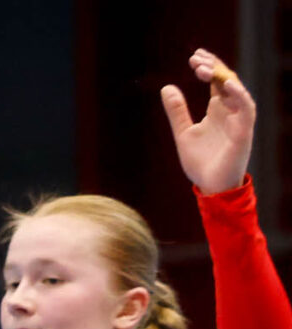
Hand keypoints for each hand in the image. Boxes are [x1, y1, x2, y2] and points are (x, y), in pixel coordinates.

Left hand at [165, 49, 256, 194]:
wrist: (211, 186)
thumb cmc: (200, 162)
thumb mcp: (183, 132)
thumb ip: (177, 111)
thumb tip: (166, 87)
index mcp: (217, 109)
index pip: (216, 81)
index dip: (208, 67)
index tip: (193, 57)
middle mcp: (230, 110)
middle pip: (226, 80)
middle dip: (213, 66)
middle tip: (195, 58)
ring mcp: (238, 119)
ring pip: (236, 90)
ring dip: (221, 76)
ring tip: (203, 68)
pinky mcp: (244, 130)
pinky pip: (246, 108)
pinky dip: (238, 94)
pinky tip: (225, 84)